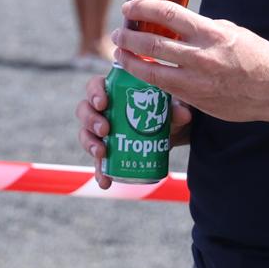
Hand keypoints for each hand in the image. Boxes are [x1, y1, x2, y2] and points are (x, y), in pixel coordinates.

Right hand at [76, 66, 194, 190]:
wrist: (174, 132)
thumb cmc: (168, 109)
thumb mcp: (173, 106)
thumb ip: (177, 108)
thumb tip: (183, 113)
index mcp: (114, 91)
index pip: (95, 86)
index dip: (94, 93)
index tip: (103, 103)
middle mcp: (104, 110)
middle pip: (85, 110)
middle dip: (91, 120)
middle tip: (105, 130)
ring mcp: (103, 133)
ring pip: (86, 134)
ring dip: (90, 144)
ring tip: (102, 153)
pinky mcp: (108, 153)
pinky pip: (98, 162)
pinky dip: (100, 172)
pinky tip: (104, 181)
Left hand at [106, 1, 268, 126]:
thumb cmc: (256, 55)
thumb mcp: (231, 30)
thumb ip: (203, 27)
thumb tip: (177, 23)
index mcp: (210, 33)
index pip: (169, 15)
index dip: (143, 9)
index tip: (128, 8)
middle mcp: (201, 57)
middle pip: (153, 44)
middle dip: (128, 38)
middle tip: (117, 34)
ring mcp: (197, 81)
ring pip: (152, 72)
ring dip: (130, 62)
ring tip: (119, 55)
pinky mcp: (197, 100)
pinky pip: (165, 89)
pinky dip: (148, 79)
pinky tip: (140, 73)